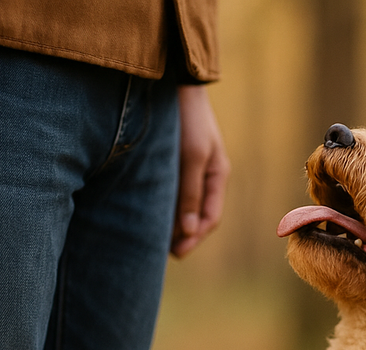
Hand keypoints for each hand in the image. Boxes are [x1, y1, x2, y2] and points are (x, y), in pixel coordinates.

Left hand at [170, 85, 228, 257]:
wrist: (174, 80)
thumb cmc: (187, 117)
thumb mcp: (191, 156)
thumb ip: (190, 193)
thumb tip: (190, 232)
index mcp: (217, 175)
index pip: (210, 217)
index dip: (194, 238)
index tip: (176, 253)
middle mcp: (206, 173)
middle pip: (197, 214)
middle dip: (182, 235)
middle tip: (162, 252)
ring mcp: (191, 166)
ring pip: (184, 203)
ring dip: (172, 221)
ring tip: (153, 237)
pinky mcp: (175, 158)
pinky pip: (172, 189)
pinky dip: (164, 204)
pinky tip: (148, 210)